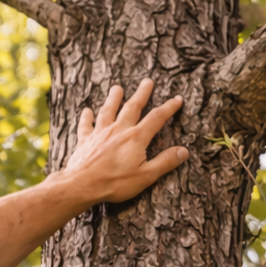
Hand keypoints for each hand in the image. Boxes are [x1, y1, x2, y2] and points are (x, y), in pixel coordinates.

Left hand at [61, 79, 187, 204]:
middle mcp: (118, 130)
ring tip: (117, 88)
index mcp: (136, 138)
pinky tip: (87, 111)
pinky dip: (87, 117)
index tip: (177, 99)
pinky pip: (86, 125)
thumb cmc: (115, 182)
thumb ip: (165, 162)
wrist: (83, 185)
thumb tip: (183, 151)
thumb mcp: (146, 176)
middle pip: (132, 107)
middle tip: (147, 81)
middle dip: (142, 94)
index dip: (168, 108)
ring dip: (113, 98)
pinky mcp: (85, 140)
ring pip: (108, 111)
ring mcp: (100, 133)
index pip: (156, 118)